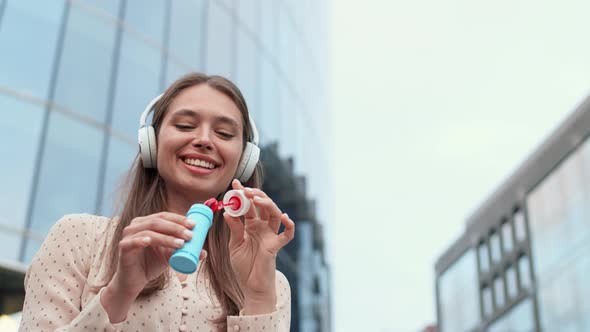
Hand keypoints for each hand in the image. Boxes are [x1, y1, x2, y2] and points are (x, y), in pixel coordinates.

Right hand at [101, 212, 204, 322]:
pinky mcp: (123, 247)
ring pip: (149, 231)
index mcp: (147, 222)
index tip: (194, 225)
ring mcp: (128, 235)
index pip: (165, 216)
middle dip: (176, 227)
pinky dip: (141, 240)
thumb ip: (184, 252)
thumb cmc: (151, 265)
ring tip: (181, 243)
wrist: (134, 282)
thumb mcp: (170, 256)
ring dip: (166, 236)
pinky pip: (132, 242)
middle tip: (191, 235)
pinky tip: (150, 241)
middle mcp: (136, 225)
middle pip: (158, 221)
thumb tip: (204, 252)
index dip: (179, 219)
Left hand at [223, 179, 294, 314]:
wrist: (250, 286)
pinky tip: (285, 217)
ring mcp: (270, 235)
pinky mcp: (276, 245)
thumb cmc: (243, 266)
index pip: (247, 206)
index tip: (234, 183)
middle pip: (262, 205)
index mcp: (251, 226)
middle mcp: (262, 227)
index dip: (241, 194)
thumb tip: (228, 212)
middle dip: (254, 195)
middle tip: (244, 190)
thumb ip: (234, 229)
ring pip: (274, 214)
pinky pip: (287, 234)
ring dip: (267, 204)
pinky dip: (289, 226)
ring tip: (256, 198)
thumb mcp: (234, 245)